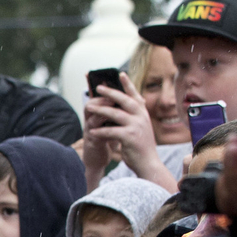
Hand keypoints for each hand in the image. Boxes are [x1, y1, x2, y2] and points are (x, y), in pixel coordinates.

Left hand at [83, 73, 175, 191]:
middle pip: (124, 100)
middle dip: (110, 92)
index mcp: (143, 113)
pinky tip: (92, 131)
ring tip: (88, 107)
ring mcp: (136, 126)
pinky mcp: (129, 137)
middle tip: (98, 87)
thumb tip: (123, 106)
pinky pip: (111, 131)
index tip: (120, 74)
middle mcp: (141, 117)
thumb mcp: (140, 128)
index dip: (128, 84)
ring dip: (100, 109)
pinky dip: (100, 131)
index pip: (135, 95)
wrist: (148, 163)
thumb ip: (134, 117)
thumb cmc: (140, 146)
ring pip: (115, 113)